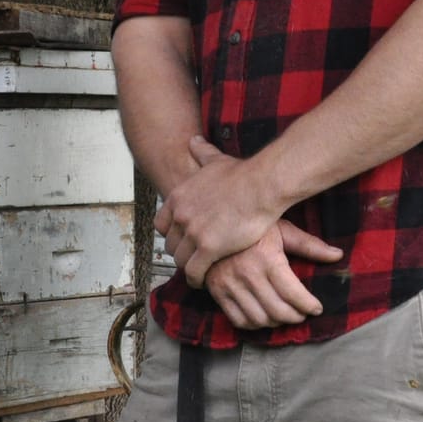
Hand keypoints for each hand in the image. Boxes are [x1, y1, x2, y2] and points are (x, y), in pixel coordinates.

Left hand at [156, 135, 286, 286]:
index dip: (172, 234)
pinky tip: (203, 282)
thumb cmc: (243, 174)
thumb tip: (193, 140)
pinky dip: (196, 279)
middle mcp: (180, 215)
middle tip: (192, 259)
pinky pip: (194, 272)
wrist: (261, 185)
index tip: (183, 240)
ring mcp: (192, 232)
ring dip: (188, 268)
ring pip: (180, 260)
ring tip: (198, 273)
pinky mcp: (208, 249)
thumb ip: (201, 152)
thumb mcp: (215, 160)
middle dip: (180, 252)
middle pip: (170, 244)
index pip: (161, 224)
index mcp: (178, 197)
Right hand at [206, 220, 344, 330]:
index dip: (309, 305)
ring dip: (277, 323)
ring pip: (260, 319)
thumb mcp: (282, 229)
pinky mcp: (217, 291)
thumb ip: (310, 245)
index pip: (293, 294)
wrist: (213, 221)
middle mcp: (247, 273)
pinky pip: (239, 320)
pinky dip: (255, 324)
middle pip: (278, 311)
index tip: (317, 308)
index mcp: (266, 257)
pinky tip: (264, 316)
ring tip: (285, 315)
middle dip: (296, 316)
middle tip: (303, 313)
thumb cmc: (253, 224)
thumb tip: (338, 255)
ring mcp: (229, 284)